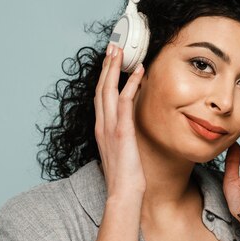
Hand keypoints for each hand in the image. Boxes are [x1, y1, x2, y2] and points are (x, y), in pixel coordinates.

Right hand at [94, 44, 145, 197]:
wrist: (123, 194)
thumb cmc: (125, 177)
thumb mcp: (122, 152)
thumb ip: (122, 137)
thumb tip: (128, 130)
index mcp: (101, 129)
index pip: (101, 97)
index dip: (104, 77)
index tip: (109, 61)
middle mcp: (102, 125)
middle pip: (101, 88)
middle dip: (106, 66)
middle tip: (112, 47)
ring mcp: (110, 127)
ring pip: (108, 90)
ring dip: (114, 68)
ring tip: (120, 51)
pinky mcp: (122, 131)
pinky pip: (125, 102)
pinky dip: (130, 84)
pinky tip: (138, 72)